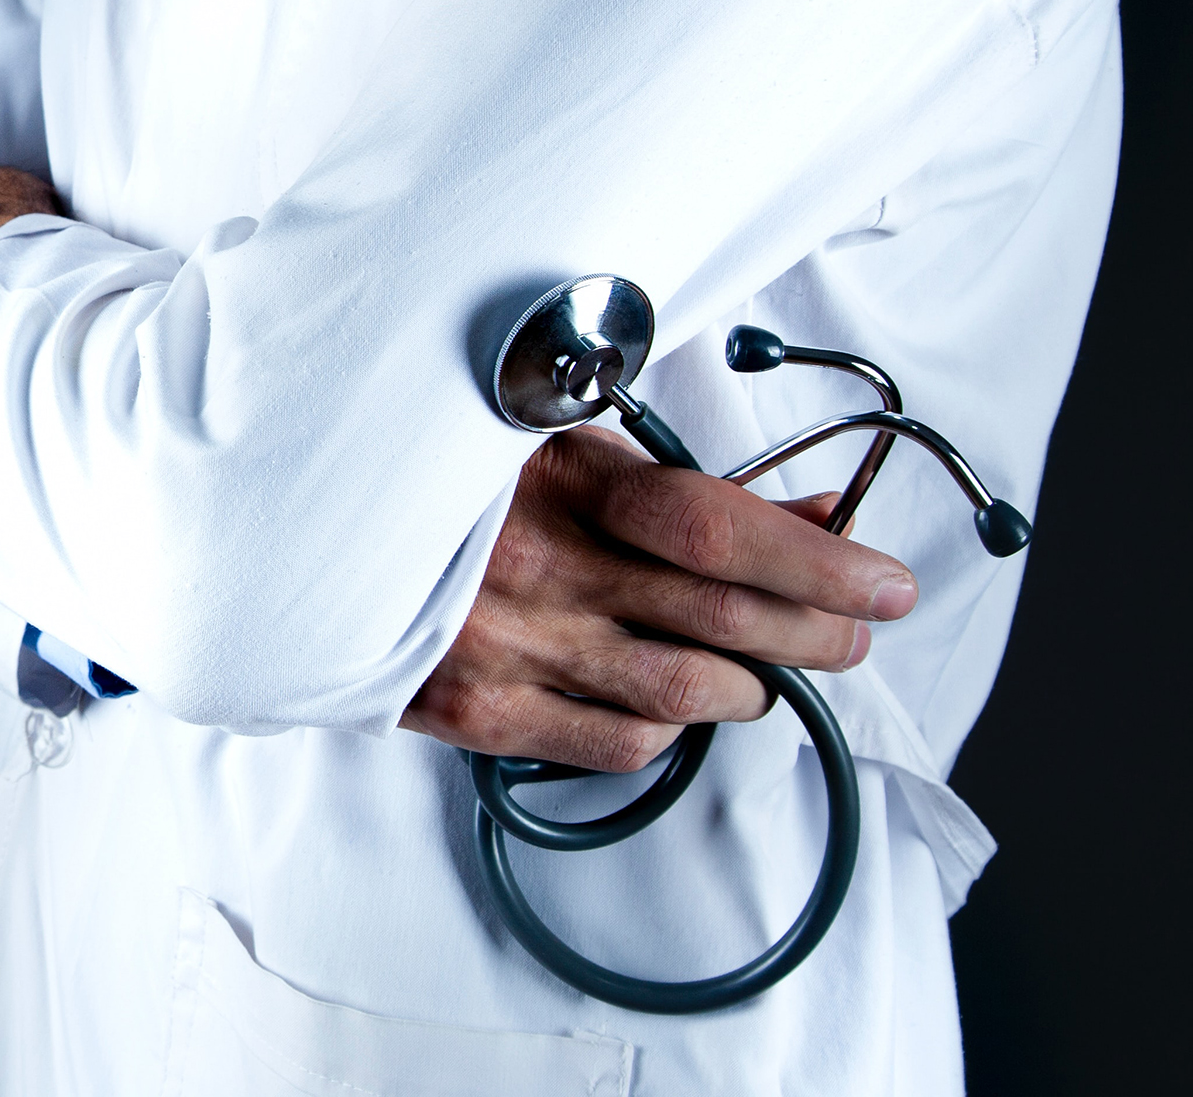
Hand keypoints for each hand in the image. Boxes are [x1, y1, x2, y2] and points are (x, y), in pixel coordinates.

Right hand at [402, 426, 918, 772]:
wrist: (311, 540)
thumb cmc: (450, 488)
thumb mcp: (564, 450)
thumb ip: (690, 487)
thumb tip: (824, 512)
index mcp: (554, 477)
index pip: (712, 524)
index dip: (816, 560)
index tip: (882, 581)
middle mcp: (531, 564)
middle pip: (718, 616)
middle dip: (815, 632)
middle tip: (852, 633)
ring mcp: (502, 645)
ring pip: (681, 692)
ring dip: (750, 688)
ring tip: (760, 672)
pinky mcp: (476, 711)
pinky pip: (617, 743)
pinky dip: (669, 728)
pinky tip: (670, 701)